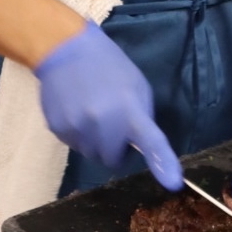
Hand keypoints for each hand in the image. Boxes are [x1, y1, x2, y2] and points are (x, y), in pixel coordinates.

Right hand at [32, 22, 182, 190]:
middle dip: (115, 147)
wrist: (65, 48)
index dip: (163, 163)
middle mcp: (104, 123)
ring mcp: (78, 128)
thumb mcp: (135, 86)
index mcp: (130, 110)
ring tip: (91, 112)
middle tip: (111, 122)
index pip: (151, 141)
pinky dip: (78, 134)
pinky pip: (74, 145)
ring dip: (95, 142)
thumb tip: (138, 146)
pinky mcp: (58, 129)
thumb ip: (140, 118)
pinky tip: (76, 109)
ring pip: (92, 154)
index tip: (173, 182)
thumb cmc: (108, 66)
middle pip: (113, 159)